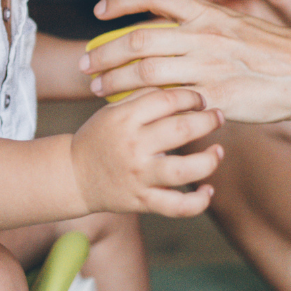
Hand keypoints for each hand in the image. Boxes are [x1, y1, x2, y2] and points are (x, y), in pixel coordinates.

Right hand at [70, 87, 224, 216]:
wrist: (73, 175)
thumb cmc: (99, 138)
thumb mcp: (113, 111)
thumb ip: (144, 96)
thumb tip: (180, 84)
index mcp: (125, 119)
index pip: (168, 99)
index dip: (191, 96)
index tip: (200, 100)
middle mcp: (133, 147)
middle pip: (182, 129)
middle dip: (208, 121)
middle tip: (217, 117)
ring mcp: (139, 176)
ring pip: (184, 170)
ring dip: (209, 160)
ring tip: (218, 152)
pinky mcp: (142, 201)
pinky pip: (177, 206)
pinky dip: (198, 201)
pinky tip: (208, 190)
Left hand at [82, 0, 290, 124]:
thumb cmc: (282, 54)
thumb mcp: (242, 27)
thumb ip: (209, 27)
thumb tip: (180, 28)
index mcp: (210, 14)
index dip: (121, 1)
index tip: (98, 12)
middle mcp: (205, 36)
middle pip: (139, 38)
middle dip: (105, 51)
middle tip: (87, 63)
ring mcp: (210, 67)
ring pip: (145, 70)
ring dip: (114, 79)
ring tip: (97, 89)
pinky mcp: (217, 98)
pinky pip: (170, 102)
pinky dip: (144, 105)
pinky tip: (130, 111)